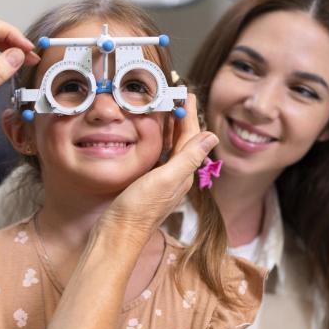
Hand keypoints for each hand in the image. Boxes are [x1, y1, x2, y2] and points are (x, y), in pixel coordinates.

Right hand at [99, 94, 217, 246]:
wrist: (117, 235)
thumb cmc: (138, 209)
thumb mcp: (164, 180)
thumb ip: (187, 158)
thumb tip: (211, 135)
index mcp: (182, 173)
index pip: (191, 137)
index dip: (190, 114)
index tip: (188, 93)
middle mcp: (175, 177)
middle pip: (183, 141)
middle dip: (182, 118)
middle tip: (178, 96)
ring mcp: (161, 182)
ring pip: (171, 149)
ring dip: (170, 129)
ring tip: (166, 110)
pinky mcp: (147, 186)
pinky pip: (158, 157)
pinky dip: (158, 143)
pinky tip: (150, 139)